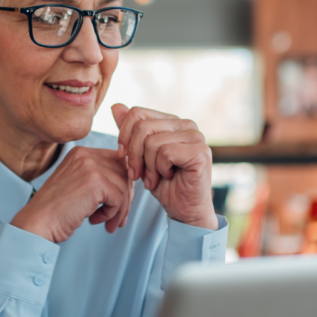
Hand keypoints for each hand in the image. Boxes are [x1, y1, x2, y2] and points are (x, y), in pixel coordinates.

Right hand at [10, 147, 133, 242]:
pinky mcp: (96, 181)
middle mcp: (86, 154)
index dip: (121, 185)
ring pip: (124, 186)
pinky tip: (94, 220)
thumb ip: (100, 179)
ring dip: (119, 209)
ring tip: (105, 223)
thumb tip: (131, 184)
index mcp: (81, 153)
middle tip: (117, 219)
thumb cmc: (56, 211)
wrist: (38, 223)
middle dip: (125, 198)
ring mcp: (91, 166)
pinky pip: (119, 197)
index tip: (116, 205)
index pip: (117, 162)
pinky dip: (111, 213)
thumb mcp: (77, 186)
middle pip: (124, 173)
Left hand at [112, 104, 217, 230]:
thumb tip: (116, 106)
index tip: (123, 158)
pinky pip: (165, 153)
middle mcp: (186, 125)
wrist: (183, 210)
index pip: (137, 113)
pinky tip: (168, 177)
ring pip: (152, 142)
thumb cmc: (164, 184)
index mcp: (172, 122)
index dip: (124, 136)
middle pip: (142, 127)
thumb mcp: (140, 157)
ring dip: (148, 167)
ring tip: (155, 178)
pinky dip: (160, 169)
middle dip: (134, 155)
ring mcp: (196, 137)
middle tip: (138, 174)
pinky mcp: (200, 152)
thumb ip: (130, 132)